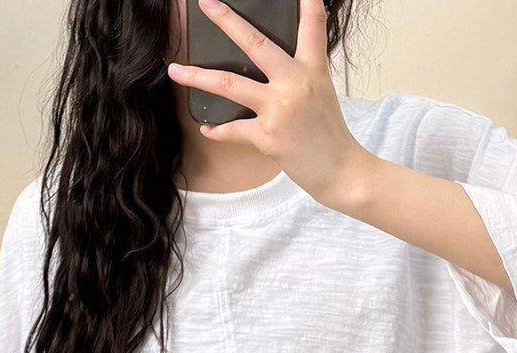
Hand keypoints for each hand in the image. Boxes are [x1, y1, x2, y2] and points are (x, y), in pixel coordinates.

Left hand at [167, 0, 369, 206]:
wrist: (341, 171)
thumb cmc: (329, 134)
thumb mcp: (321, 93)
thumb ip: (298, 74)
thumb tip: (269, 65)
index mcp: (312, 69)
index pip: (312, 24)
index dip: (305, 0)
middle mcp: (295, 83)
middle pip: (254, 42)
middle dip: (226, 19)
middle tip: (205, 3)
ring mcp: (279, 109)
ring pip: (228, 83)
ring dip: (197, 76)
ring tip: (175, 70)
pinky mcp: (267, 136)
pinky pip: (233, 129)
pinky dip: (217, 130)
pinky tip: (207, 127)